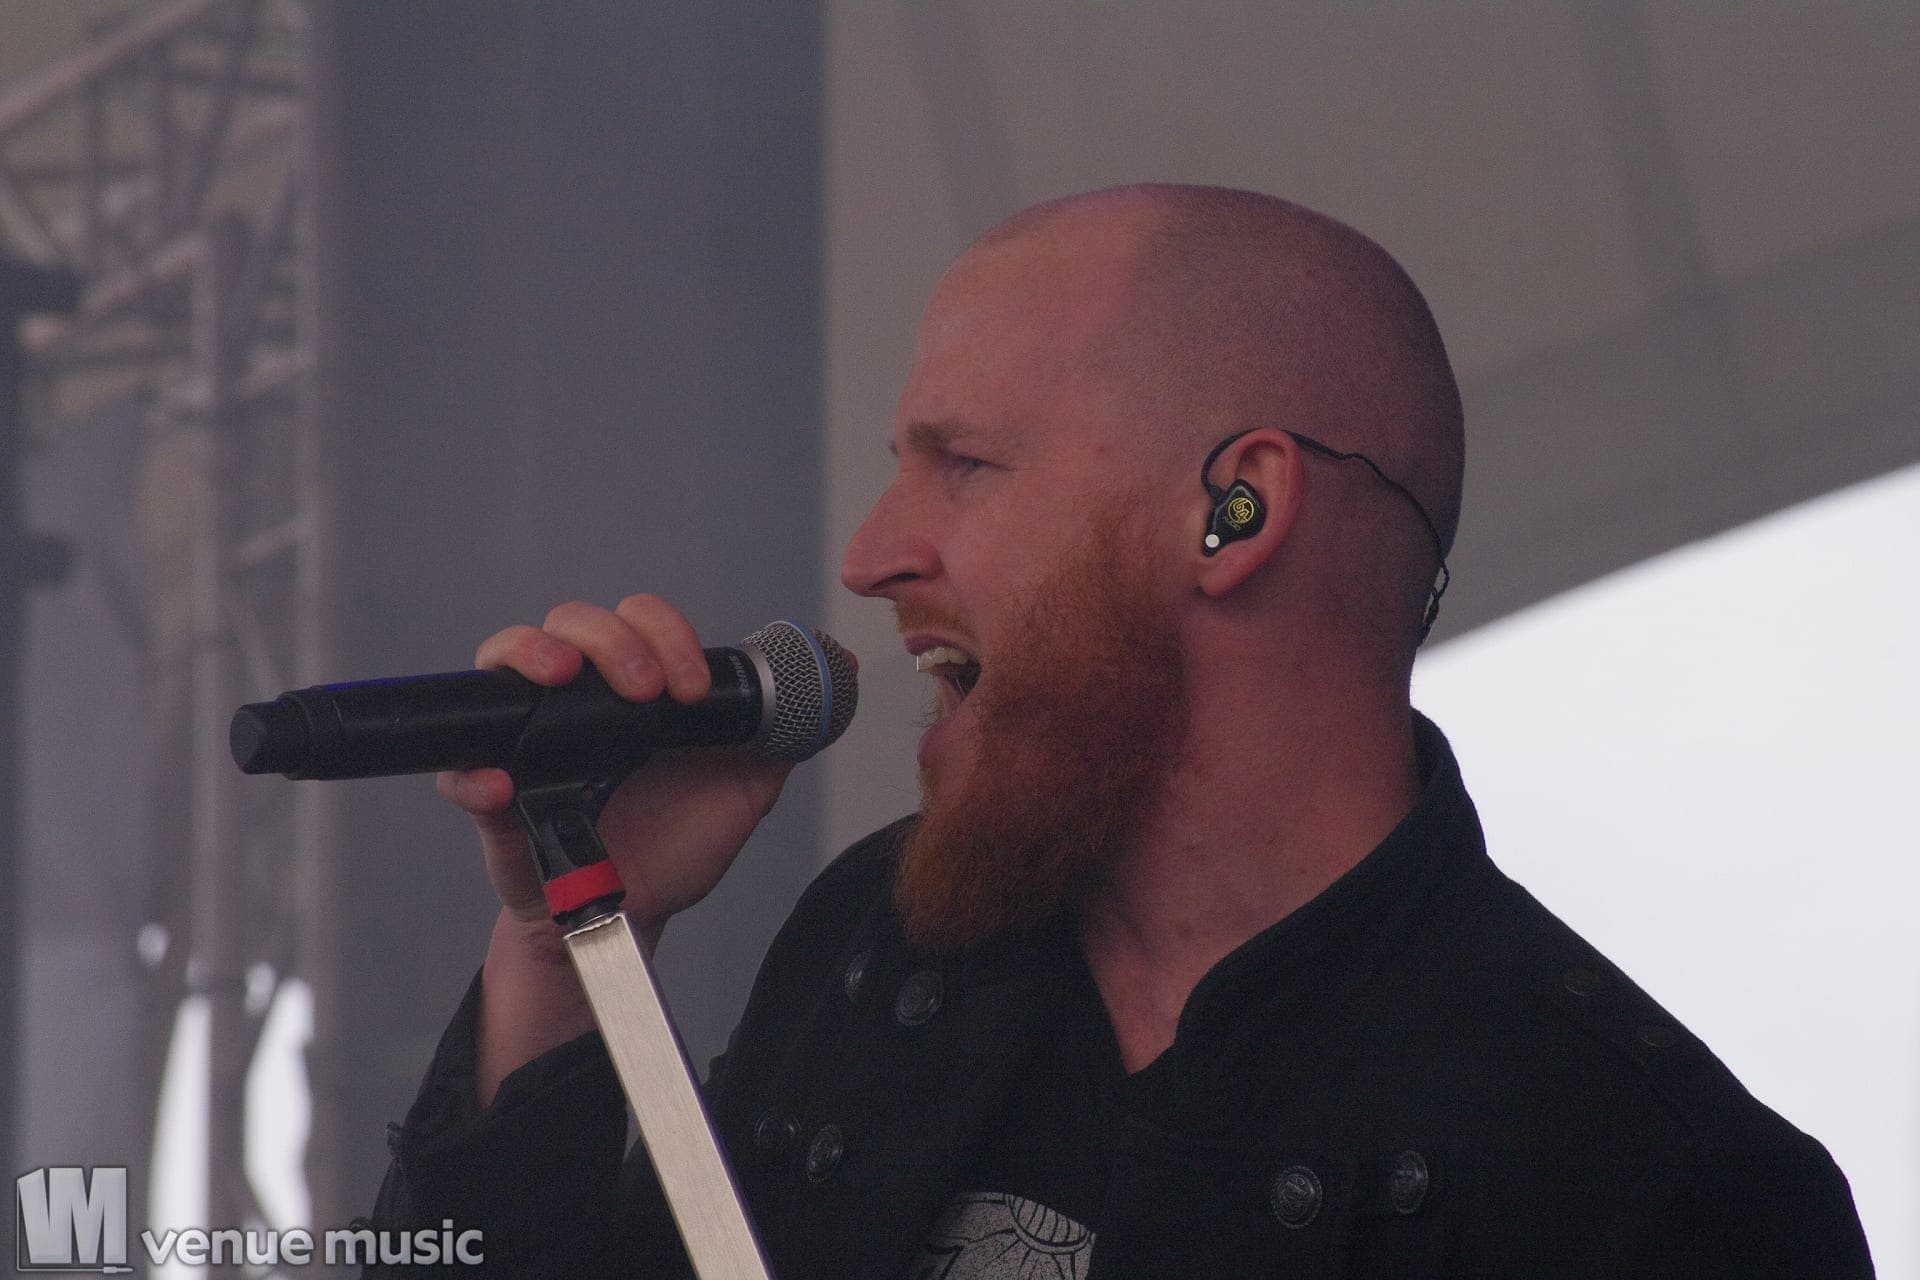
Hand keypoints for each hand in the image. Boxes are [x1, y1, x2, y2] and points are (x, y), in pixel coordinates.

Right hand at [448, 595, 822, 1104]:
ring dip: (531, 654)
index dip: (666, 635)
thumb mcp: (743, 791)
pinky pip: (460, 771)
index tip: (693, 690)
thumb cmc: (676, 846)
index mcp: (634, 688)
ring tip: (563, 679)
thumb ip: (776, 737)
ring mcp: (528, 739)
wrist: (631, 918)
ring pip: (505, 660)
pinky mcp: (493, 798)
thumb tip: (831, 681)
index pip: (638, 623)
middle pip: (572, 624)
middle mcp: (577, 699)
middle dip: (611, 640)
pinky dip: (473, 772)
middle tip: (646, 690)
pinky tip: (501, 782)